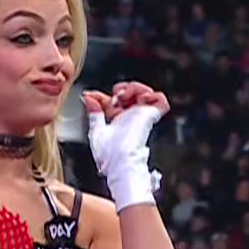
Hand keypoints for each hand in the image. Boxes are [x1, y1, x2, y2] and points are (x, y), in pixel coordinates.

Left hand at [83, 82, 168, 209]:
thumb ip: (93, 113)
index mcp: (117, 121)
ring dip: (134, 88)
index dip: (103, 95)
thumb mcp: (96, 130)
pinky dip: (151, 95)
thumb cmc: (108, 155)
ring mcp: (142, 115)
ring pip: (145, 92)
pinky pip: (160, 100)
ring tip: (126, 95)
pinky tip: (139, 98)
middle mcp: (130, 117)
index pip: (113, 100)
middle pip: (130, 92)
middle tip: (115, 96)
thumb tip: (88, 98)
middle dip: (121, 88)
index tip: (92, 96)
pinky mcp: (151, 116)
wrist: (119, 161)